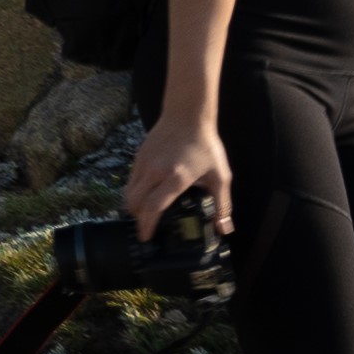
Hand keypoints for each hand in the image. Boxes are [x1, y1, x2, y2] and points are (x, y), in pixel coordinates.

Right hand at [126, 110, 229, 238]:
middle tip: (146, 227)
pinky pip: (131, 180)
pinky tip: (146, 194)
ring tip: (144, 213)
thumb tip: (224, 229)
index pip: (153, 207)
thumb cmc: (205, 145)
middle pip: (134, 203)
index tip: (146, 237)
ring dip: (134, 206)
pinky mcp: (139, 157)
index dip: (147, 225)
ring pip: (129, 192)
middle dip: (138, 218)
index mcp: (175, 179)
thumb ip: (222, 205)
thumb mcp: (220, 176)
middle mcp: (155, 172)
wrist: (187, 116)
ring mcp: (144, 164)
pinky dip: (134, 192)